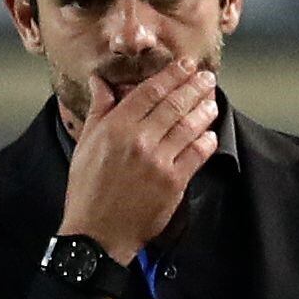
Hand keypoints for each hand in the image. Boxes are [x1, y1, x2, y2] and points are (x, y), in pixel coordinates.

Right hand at [58, 59, 218, 263]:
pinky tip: (210, 134)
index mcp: (116, 126)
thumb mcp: (86, 144)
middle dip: (194, 87)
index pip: (150, 91)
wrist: (97, 231)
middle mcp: (139, 140)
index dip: (172, 75)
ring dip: (204, 110)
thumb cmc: (88, 189)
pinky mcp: (173, 182)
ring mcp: (159, 161)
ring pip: (189, 127)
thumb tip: (101, 82)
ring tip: (212, 101)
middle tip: (207, 77)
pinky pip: (196, 155)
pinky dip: (206, 141)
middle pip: (174, 104)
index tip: (185, 66)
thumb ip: (100, 110)